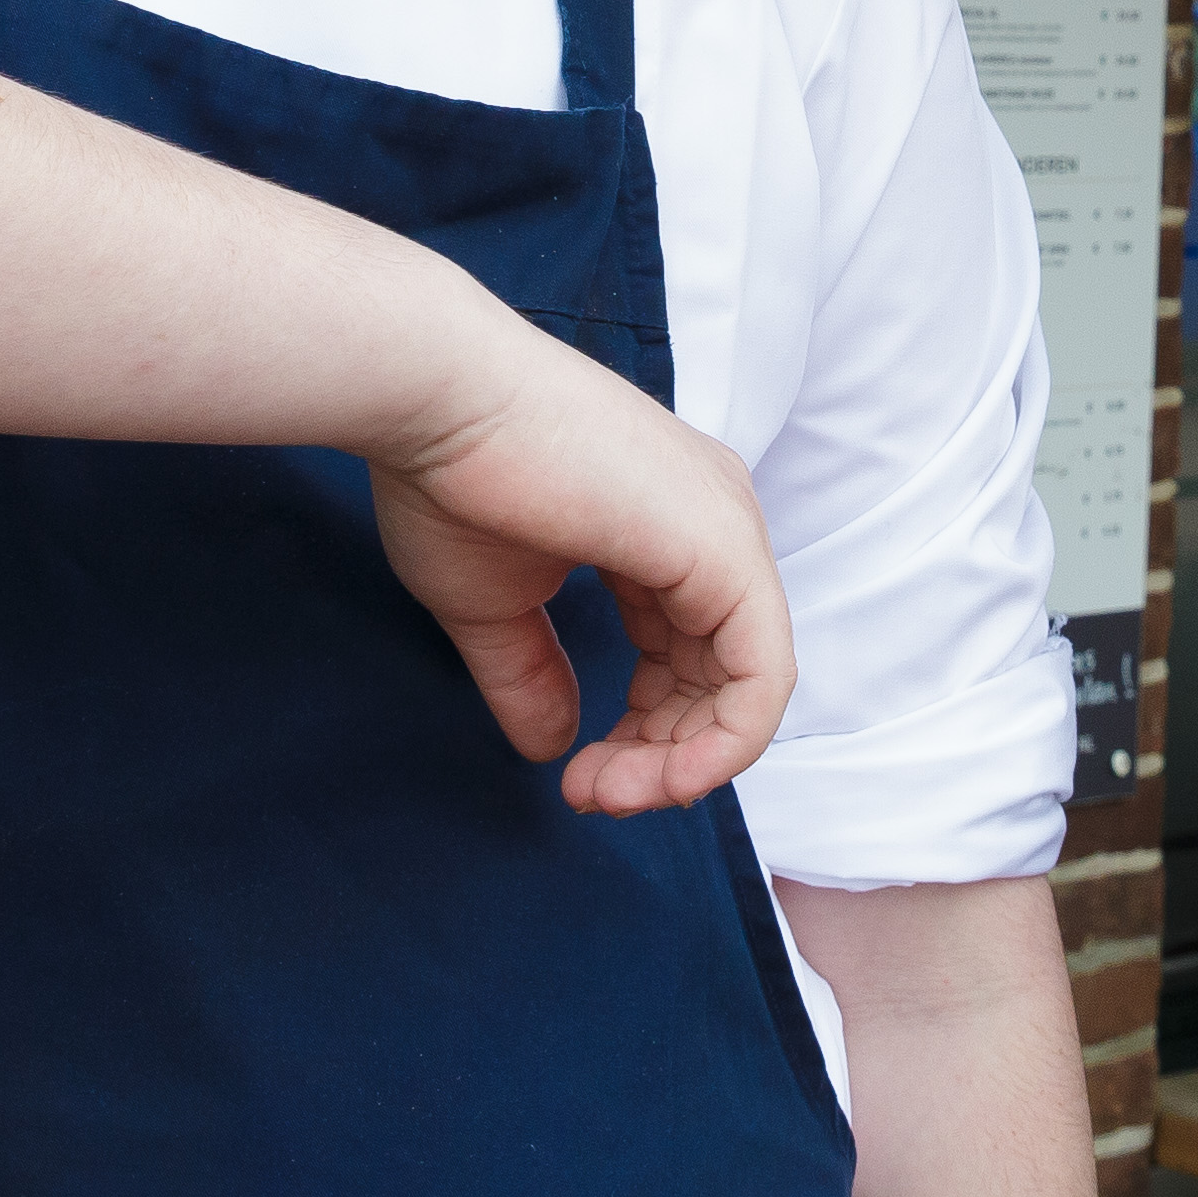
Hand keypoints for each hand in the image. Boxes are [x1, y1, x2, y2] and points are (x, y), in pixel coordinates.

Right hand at [370, 321, 797, 816]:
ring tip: (606, 792)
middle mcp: (714, 519)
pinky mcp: (726, 549)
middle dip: (662, 758)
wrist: (437, 400)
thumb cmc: (452, 477)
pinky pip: (760, 676)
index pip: (686, 652)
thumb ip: (534, 673)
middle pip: (721, 675)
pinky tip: (658, 776)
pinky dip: (720, 743)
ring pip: (747, 686)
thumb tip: (552, 749)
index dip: (643, 731)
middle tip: (593, 796)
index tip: (578, 779)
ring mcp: (727, 530)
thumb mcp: (496, 601)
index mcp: (667, 524)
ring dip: (681, 763)